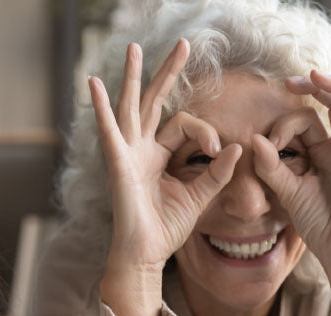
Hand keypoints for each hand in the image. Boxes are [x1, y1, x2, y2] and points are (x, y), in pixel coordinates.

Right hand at [89, 39, 242, 271]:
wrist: (146, 255)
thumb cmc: (166, 230)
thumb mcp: (199, 197)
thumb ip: (217, 173)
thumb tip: (238, 147)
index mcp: (158, 155)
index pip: (184, 126)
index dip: (205, 132)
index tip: (219, 150)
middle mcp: (141, 149)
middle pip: (155, 101)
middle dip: (168, 72)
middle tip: (183, 44)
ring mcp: (127, 154)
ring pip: (131, 106)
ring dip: (134, 76)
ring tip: (135, 47)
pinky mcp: (118, 164)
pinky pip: (109, 131)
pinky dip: (100, 108)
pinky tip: (92, 84)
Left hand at [250, 71, 330, 265]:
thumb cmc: (315, 223)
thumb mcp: (287, 191)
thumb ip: (272, 166)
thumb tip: (254, 137)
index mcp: (322, 150)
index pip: (308, 120)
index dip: (287, 124)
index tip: (269, 143)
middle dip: (316, 87)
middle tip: (291, 81)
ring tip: (317, 76)